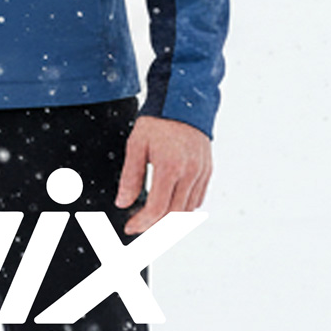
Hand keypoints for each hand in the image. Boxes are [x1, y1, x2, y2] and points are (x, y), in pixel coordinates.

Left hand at [115, 116, 211, 235]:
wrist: (183, 101)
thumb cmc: (157, 121)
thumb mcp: (136, 145)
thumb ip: (130, 176)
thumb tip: (123, 202)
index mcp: (169, 166)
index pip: (157, 209)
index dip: (142, 223)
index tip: (130, 227)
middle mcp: (189, 172)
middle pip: (174, 215)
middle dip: (156, 227)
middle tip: (140, 228)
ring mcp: (201, 172)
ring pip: (187, 210)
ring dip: (170, 220)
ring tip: (153, 221)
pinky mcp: (207, 170)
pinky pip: (197, 198)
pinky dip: (184, 208)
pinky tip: (171, 206)